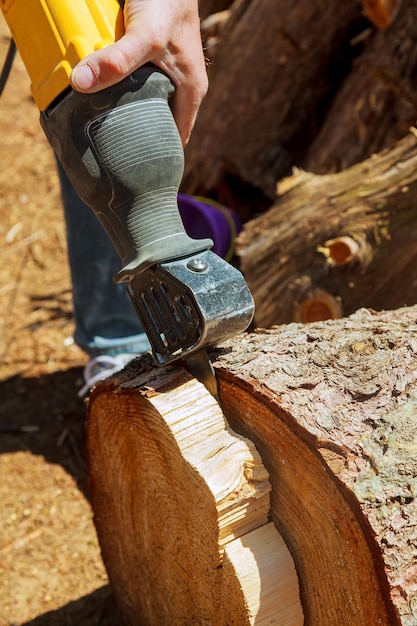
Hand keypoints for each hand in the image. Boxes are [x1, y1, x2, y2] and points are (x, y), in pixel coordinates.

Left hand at [70, 0, 207, 144]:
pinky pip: (132, 86)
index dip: (159, 158)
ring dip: (125, 117)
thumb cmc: (167, 3)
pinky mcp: (147, 61)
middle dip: (136, 139)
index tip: (135, 173)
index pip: (177, 139)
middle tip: (110, 155)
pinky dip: (117, 93)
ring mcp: (164, 74)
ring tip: (102, 133)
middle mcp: (180, 87)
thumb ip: (116, 60)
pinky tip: (100, 98)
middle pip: (158, 125)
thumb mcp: (144, 36)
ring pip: (144, 106)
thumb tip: (81, 83)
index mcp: (190, 92)